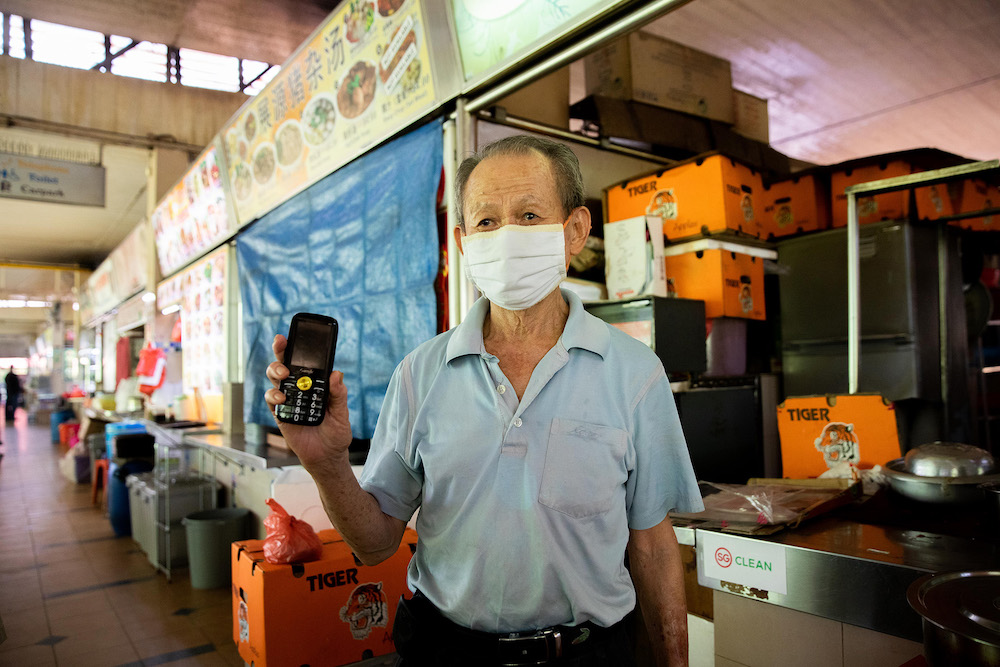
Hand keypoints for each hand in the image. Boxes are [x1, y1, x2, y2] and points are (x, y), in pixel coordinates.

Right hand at [264, 334, 352, 467]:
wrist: (328, 456)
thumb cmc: (336, 432)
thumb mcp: (341, 412)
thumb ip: (339, 394)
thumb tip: (337, 374)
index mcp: (315, 383)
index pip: (304, 361)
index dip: (294, 346)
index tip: (288, 335)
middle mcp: (299, 387)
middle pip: (284, 364)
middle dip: (280, 352)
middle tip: (282, 347)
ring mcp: (288, 400)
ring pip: (275, 379)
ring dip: (276, 371)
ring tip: (284, 374)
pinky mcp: (280, 414)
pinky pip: (271, 400)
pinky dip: (274, 396)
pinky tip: (282, 399)